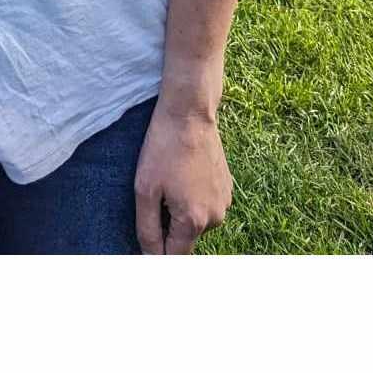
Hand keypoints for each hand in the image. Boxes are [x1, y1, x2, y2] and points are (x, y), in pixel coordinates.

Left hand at [134, 103, 232, 253]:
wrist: (189, 114)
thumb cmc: (163, 149)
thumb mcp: (145, 190)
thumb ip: (147, 229)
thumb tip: (151, 258)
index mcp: (194, 221)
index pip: (175, 256)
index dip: (158, 254)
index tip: (147, 244)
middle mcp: (216, 217)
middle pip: (185, 239)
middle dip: (168, 227)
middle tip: (155, 197)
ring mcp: (225, 202)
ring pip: (196, 221)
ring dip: (181, 211)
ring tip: (170, 181)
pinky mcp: (227, 188)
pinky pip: (206, 205)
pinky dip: (193, 198)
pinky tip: (183, 175)